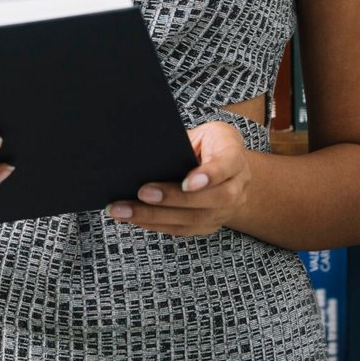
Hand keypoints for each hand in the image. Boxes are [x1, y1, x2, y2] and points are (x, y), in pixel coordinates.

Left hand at [105, 120, 251, 237]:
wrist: (230, 166)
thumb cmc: (210, 142)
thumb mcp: (204, 132)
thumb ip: (183, 140)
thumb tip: (145, 147)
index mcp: (234, 156)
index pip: (226, 167)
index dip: (209, 176)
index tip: (186, 182)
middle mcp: (237, 187)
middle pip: (210, 199)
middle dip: (173, 198)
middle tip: (142, 193)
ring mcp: (225, 210)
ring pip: (194, 219)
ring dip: (154, 216)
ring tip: (122, 210)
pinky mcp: (210, 224)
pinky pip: (183, 229)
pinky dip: (155, 224)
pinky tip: (131, 218)